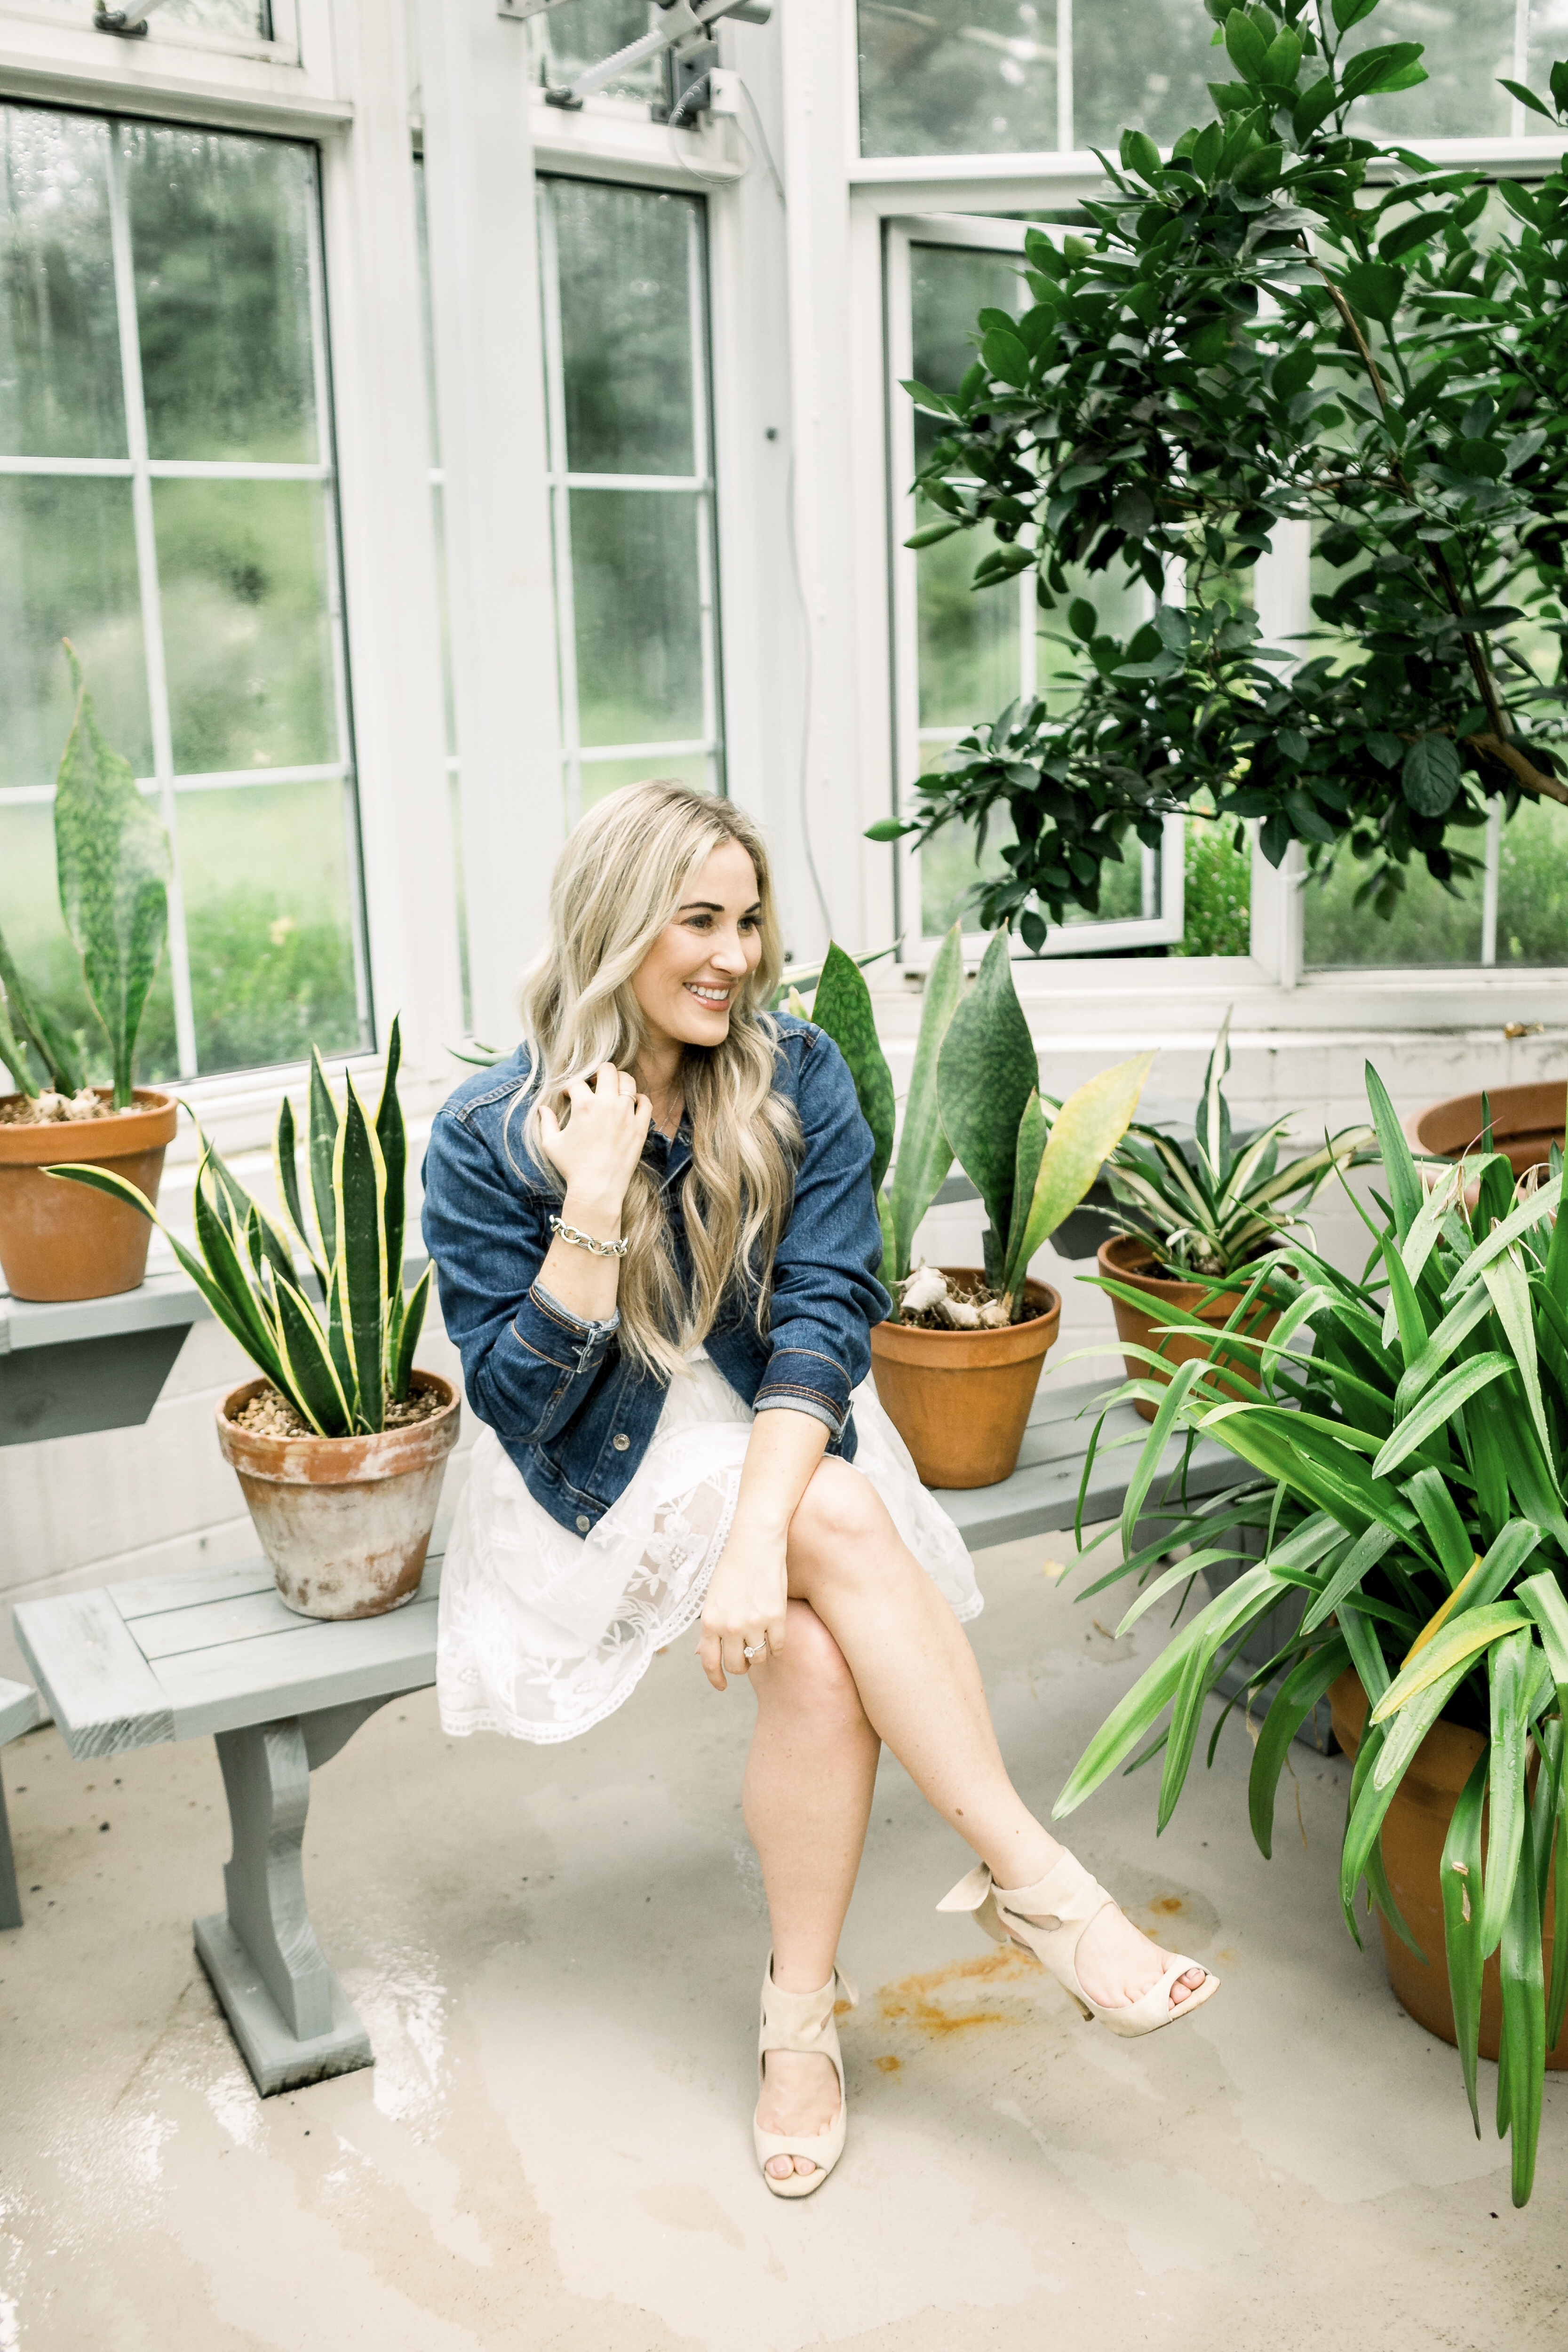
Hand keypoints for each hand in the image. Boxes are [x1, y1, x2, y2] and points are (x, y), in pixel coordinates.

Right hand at [538, 1064, 651, 1226]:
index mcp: (584, 1105)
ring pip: (628, 1082)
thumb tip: (542, 1109)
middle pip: (607, 1070)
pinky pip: (645, 1102)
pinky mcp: (640, 1127)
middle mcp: (608, 1104)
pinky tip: (631, 1103)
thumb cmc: (572, 1167)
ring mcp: (626, 1115)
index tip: (568, 1096)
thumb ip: (546, 1123)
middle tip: (593, 1083)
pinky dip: (639, 1099)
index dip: (569, 1087)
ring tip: (612, 1089)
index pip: (576, 1082)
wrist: (597, 1188)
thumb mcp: (551, 1144)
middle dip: (598, 1073)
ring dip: (619, 1081)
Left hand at [698, 1523, 789, 1691]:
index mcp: (709, 1621)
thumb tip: (701, 1654)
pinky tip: (774, 1634)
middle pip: (736, 1666)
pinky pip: (778, 1647)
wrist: (754, 1543)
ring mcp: (754, 1623)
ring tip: (760, 1639)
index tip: (722, 1686)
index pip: (709, 1662)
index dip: (716, 1679)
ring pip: (758, 1659)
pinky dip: (777, 1645)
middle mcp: (729, 1626)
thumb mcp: (712, 1599)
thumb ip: (709, 1628)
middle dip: (740, 1665)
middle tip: (744, 1655)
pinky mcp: (777, 1617)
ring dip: (759, 1654)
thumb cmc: (731, 1568)